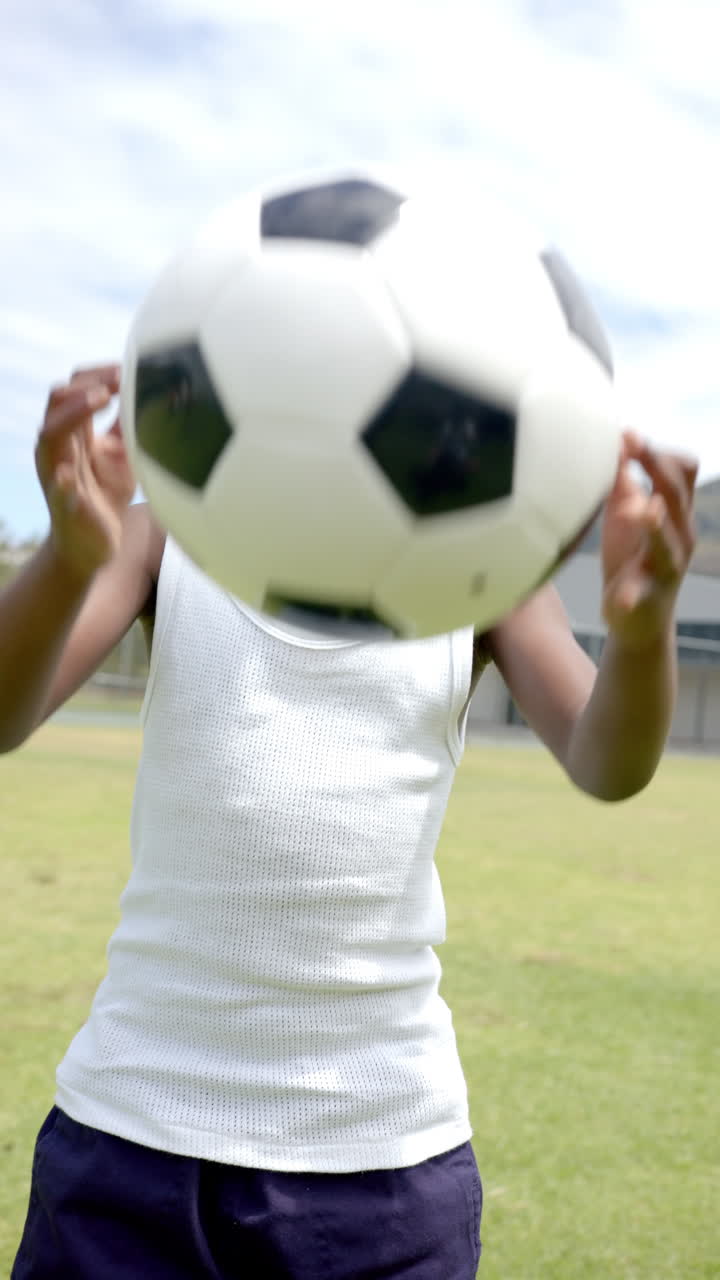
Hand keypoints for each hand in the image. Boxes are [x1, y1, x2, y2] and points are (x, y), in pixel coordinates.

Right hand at [36, 364, 135, 580]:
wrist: (92, 543)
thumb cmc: (105, 493)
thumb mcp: (121, 452)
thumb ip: (128, 424)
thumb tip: (152, 390)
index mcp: (72, 431)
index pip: (73, 388)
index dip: (96, 375)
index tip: (125, 368)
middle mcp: (58, 446)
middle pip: (57, 401)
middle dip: (86, 384)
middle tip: (118, 379)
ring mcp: (57, 473)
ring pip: (50, 434)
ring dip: (74, 413)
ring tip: (101, 400)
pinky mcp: (64, 504)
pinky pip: (58, 489)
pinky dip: (62, 480)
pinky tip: (69, 473)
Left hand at [601, 431, 697, 649]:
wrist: (639, 617)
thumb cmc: (633, 555)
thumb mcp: (626, 513)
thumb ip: (622, 482)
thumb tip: (617, 442)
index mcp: (676, 512)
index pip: (683, 471)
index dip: (658, 452)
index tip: (629, 434)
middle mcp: (679, 536)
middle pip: (677, 495)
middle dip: (655, 468)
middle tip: (630, 448)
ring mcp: (665, 567)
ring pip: (667, 543)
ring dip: (653, 524)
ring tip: (640, 510)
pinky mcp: (646, 597)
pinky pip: (641, 593)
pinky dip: (630, 594)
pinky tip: (620, 596)